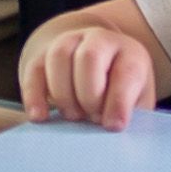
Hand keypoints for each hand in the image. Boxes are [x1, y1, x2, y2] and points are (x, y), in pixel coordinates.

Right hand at [21, 12, 162, 125]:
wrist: (95, 67)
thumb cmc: (119, 93)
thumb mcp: (136, 101)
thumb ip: (129, 115)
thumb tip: (114, 131)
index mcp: (131, 53)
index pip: (126, 71)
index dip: (118, 101)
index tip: (112, 126)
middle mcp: (100, 40)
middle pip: (89, 58)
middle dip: (89, 95)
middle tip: (91, 117)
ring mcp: (69, 41)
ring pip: (59, 57)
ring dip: (64, 94)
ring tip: (73, 116)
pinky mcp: (43, 54)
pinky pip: (34, 70)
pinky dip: (34, 96)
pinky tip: (39, 118)